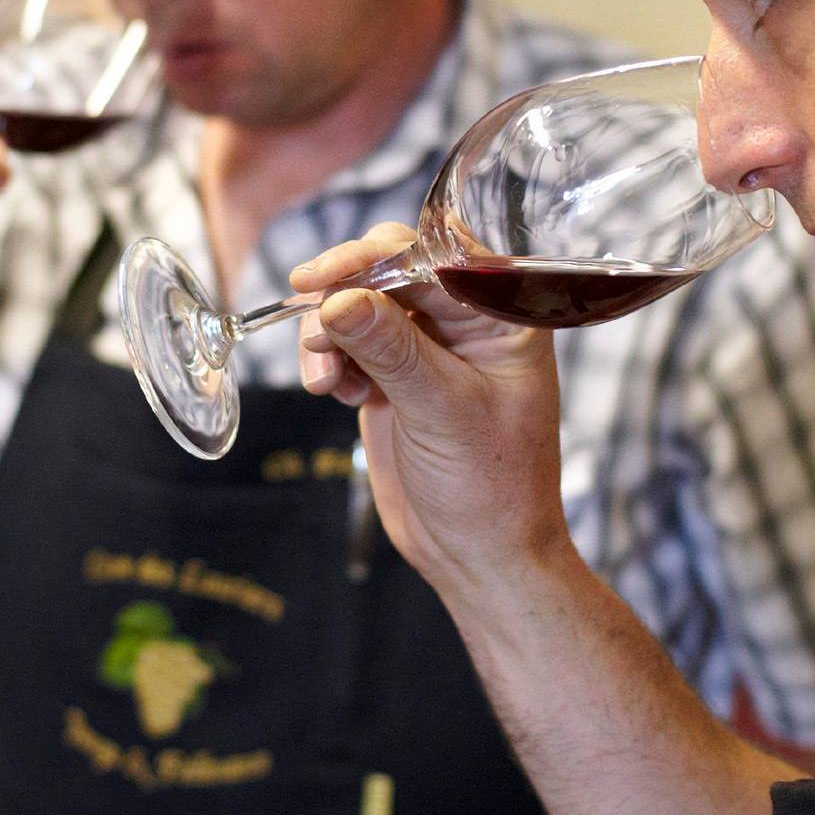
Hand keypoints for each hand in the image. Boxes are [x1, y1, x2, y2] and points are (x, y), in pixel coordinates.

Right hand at [293, 224, 570, 592]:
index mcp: (503, 318)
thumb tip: (339, 300)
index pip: (436, 257)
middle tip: (311, 318)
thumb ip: (393, 350)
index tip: (325, 278)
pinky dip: (331, 359)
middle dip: (345, 291)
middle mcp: (467, 323)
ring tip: (325, 378)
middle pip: (391, 270)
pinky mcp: (394, 377)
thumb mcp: (443, 413)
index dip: (376, 257)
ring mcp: (427, 349)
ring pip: (361, 305)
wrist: (480, 557)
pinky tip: (336, 391)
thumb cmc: (492, 489)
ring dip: (331, 332)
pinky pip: (349, 343)